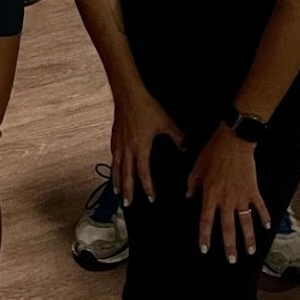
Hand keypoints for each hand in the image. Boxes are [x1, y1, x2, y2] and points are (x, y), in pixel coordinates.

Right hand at [110, 90, 185, 206]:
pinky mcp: (115, 136)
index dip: (148, 187)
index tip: (151, 198)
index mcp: (141, 149)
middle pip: (126, 175)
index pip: (143, 173)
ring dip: (117, 181)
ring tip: (117, 192)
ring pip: (116, 167)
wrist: (128, 95)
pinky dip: (114, 165)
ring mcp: (119, 143)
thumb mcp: (166, 123)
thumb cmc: (147, 108)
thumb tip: (185, 148)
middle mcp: (128, 149)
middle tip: (127, 204)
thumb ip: (177, 137)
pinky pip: (113, 155)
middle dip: (127, 191)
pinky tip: (114, 167)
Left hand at [186, 125, 270, 262]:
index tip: (204, 249)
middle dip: (229, 246)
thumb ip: (192, 183)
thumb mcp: (196, 167)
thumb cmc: (212, 152)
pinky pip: (260, 207)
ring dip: (248, 238)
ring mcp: (242, 196)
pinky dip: (264, 217)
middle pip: (228, 227)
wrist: (234, 141)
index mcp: (210, 194)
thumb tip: (189, 196)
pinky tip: (266, 227)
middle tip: (231, 261)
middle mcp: (226, 200)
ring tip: (250, 252)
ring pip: (245, 222)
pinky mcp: (253, 190)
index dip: (205, 236)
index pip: (206, 220)